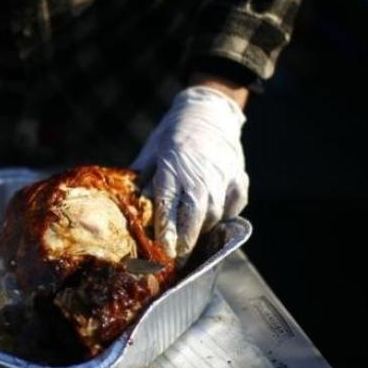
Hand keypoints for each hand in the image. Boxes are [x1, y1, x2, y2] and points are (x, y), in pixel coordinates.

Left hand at [132, 85, 248, 258]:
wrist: (207, 110)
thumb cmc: (173, 133)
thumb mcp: (151, 151)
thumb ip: (142, 178)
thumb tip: (129, 204)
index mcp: (172, 168)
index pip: (167, 206)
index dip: (166, 231)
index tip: (164, 249)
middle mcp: (199, 175)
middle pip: (195, 216)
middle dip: (187, 240)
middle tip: (179, 257)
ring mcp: (221, 176)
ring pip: (215, 214)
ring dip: (204, 230)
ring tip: (193, 240)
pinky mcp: (238, 176)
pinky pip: (234, 205)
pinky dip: (226, 215)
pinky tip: (215, 220)